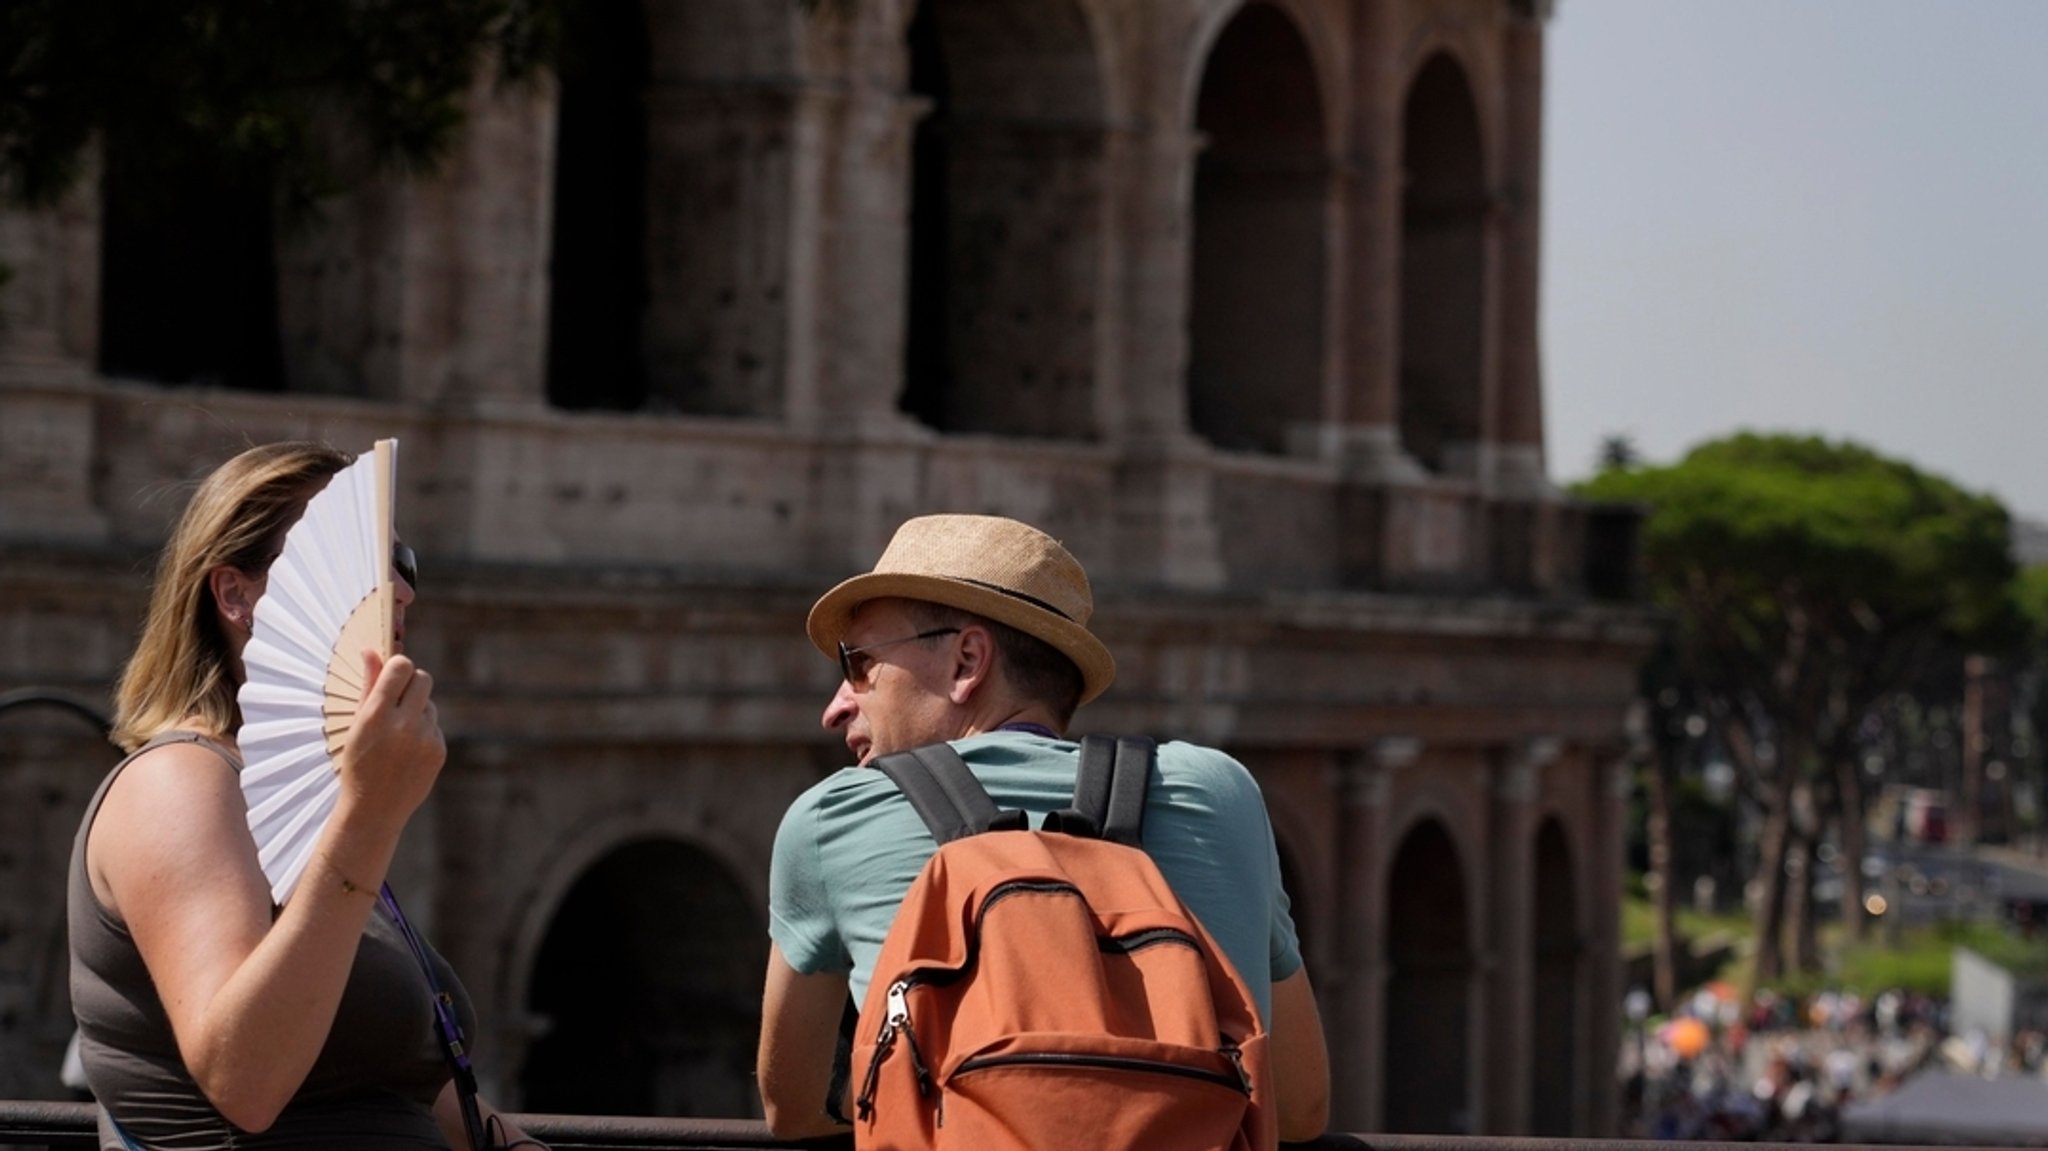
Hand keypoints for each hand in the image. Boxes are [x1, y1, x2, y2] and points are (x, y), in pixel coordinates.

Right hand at [333, 650, 446, 831]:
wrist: (373, 809)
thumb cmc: (358, 762)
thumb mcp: (356, 724)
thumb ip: (368, 685)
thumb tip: (371, 650)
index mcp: (376, 715)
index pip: (401, 667)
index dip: (398, 667)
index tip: (392, 675)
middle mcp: (403, 725)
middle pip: (423, 678)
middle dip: (412, 682)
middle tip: (398, 698)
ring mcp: (424, 739)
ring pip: (430, 704)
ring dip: (417, 710)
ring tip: (397, 734)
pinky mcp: (439, 751)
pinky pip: (434, 726)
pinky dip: (423, 731)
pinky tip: (407, 751)